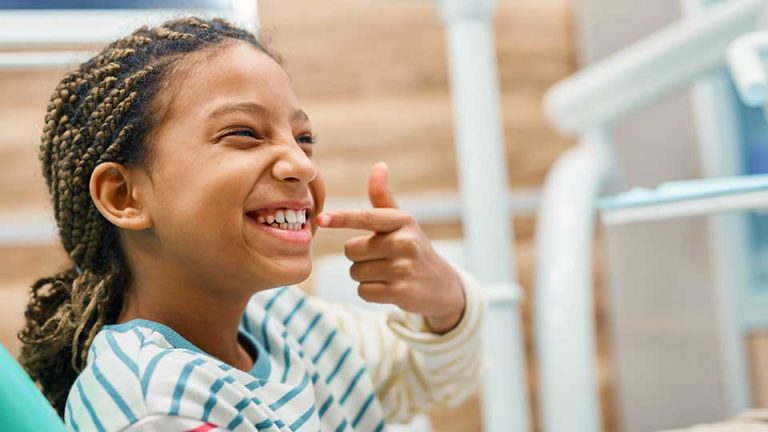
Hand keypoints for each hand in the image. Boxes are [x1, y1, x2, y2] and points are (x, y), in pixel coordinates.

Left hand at [316, 162, 464, 333]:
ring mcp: (404, 268)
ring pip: (355, 272)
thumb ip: (383, 197)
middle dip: (359, 256)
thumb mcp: (401, 222)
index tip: (321, 219)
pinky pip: (363, 291)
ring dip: (364, 275)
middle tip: (382, 258)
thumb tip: (379, 166)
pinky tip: (389, 287)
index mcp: (403, 221)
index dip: (342, 218)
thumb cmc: (412, 248)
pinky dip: (371, 291)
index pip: (366, 218)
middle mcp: (404, 242)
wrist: (441, 285)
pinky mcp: (401, 292)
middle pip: (351, 250)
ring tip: (388, 273)